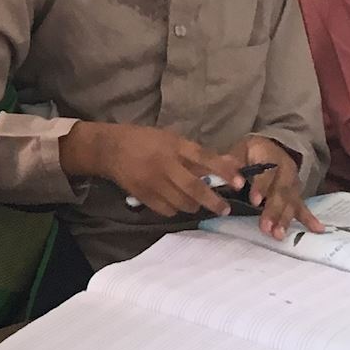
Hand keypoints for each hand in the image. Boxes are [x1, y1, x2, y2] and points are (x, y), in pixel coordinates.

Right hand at [60, 121, 229, 218]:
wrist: (109, 149)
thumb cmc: (144, 140)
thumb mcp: (171, 139)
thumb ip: (196, 154)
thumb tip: (228, 164)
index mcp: (173, 145)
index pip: (204, 158)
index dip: (224, 170)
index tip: (239, 182)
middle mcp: (165, 164)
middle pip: (195, 188)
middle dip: (213, 201)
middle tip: (225, 209)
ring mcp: (153, 182)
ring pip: (183, 203)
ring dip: (194, 205)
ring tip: (196, 202)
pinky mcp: (143, 196)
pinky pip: (167, 210)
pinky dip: (175, 209)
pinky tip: (175, 202)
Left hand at [208, 135, 320, 241]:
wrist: (270, 147)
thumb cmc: (250, 152)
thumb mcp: (240, 150)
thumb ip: (233, 162)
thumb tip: (230, 176)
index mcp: (270, 156)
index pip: (266, 172)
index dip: (261, 187)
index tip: (255, 202)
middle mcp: (285, 169)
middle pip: (280, 191)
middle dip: (273, 210)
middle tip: (265, 227)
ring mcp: (293, 183)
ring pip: (291, 202)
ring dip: (285, 219)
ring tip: (278, 234)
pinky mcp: (296, 194)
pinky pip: (303, 207)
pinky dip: (309, 219)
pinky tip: (318, 229)